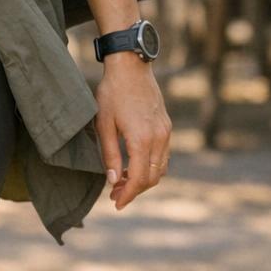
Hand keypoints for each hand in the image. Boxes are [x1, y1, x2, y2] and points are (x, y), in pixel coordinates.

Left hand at [93, 54, 171, 209]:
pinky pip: (163, 155)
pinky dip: (151, 166)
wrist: (131, 67)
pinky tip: (135, 165)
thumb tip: (113, 181)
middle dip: (135, 190)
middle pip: (153, 177)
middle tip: (116, 195)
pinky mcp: (166, 126)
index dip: (128, 195)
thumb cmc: (112, 93)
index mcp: (142, 139)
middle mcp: (159, 138)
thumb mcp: (104, 124)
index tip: (116, 203)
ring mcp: (165, 132)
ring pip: (161, 168)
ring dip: (145, 179)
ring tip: (123, 181)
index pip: (140, 179)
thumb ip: (110, 155)